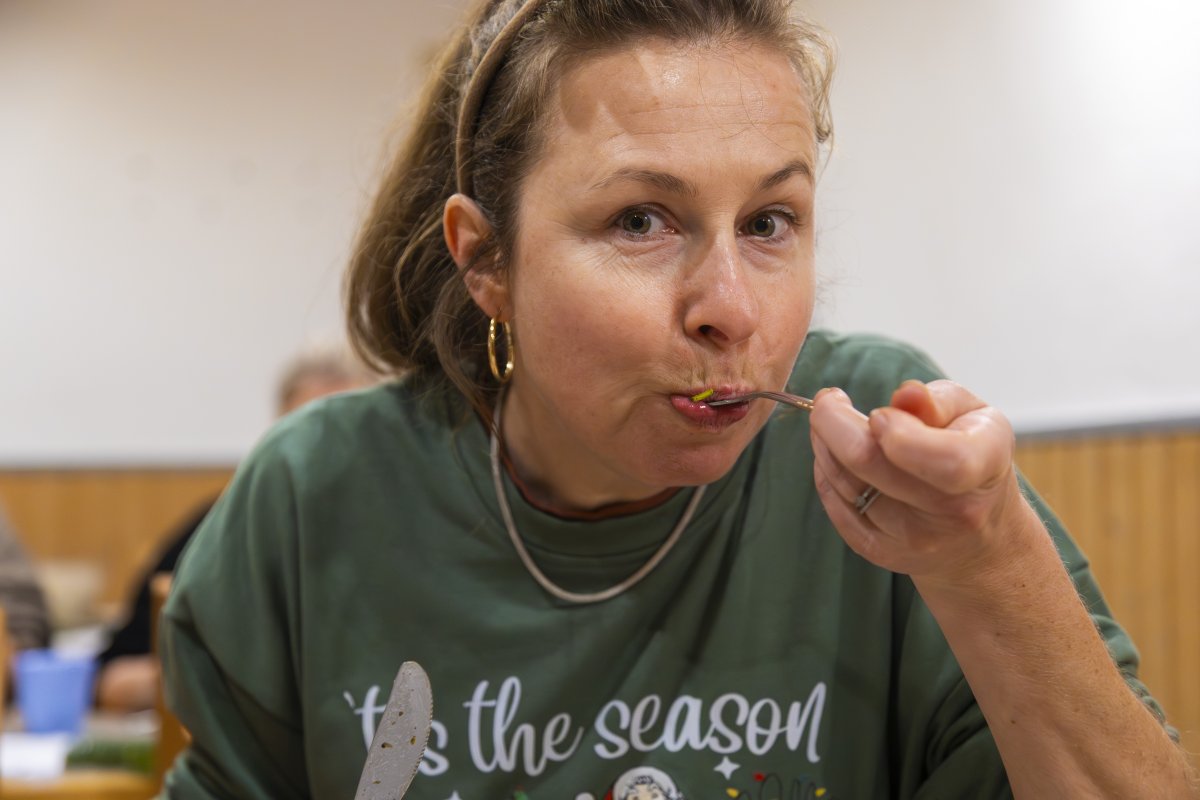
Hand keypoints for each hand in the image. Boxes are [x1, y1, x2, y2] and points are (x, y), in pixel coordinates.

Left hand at [809, 379, 1033, 581]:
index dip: (899, 431)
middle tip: (829, 399)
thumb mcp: (973, 415)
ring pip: (844, 482)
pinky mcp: (881, 552)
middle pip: (869, 463)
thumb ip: (937, 400)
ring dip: (824, 443)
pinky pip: (836, 506)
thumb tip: (905, 393)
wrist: (981, 536)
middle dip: (833, 421)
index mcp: (983, 464)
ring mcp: (915, 537)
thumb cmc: (972, 456)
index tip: (878, 412)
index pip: (945, 459)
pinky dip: (826, 473)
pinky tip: (833, 454)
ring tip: (831, 421)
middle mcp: (953, 510)